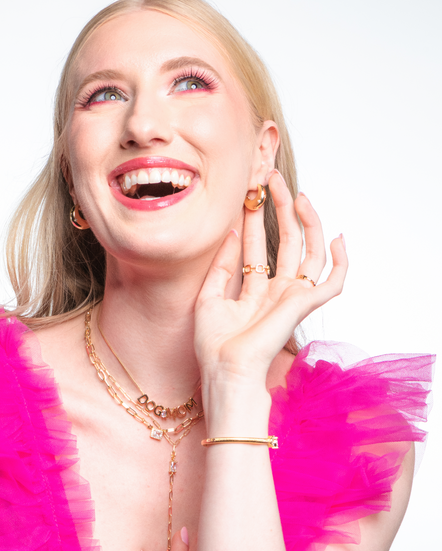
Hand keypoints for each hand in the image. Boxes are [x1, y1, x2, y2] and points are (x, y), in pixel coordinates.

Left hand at [195, 171, 347, 387]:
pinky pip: (334, 281)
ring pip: (308, 252)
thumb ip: (221, 266)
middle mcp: (277, 292)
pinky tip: (338, 238)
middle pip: (285, 242)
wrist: (225, 371)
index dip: (254, 219)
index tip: (248, 193)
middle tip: (270, 179)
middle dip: (278, 208)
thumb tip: (230, 233)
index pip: (257, 247)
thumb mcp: (209, 297)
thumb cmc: (215, 347)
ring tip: (295, 194)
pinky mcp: (304, 305)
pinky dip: (342, 261)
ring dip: (305, 221)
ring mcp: (293, 298)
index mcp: (255, 292)